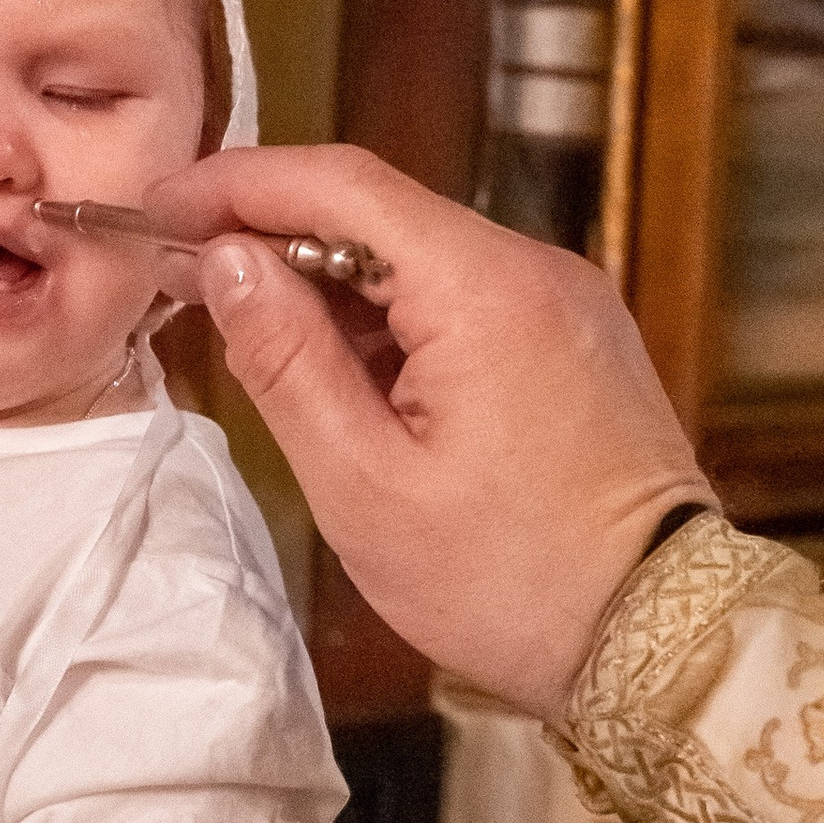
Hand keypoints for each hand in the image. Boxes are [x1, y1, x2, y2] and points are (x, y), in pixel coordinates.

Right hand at [145, 146, 707, 718]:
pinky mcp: (579, 340)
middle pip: (381, 209)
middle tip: (184, 274)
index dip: (237, 181)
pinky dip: (394, 315)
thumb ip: (288, 359)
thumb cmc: (509, 582)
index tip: (160, 208)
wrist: (662, 641)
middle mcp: (537, 268)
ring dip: (332, 279)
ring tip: (252, 330)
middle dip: (275, 230)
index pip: (340, 181)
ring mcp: (568, 301)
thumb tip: (225, 260)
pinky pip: (468, 296)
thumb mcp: (365, 484)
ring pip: (423, 254)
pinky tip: (345, 370)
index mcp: (485, 288)